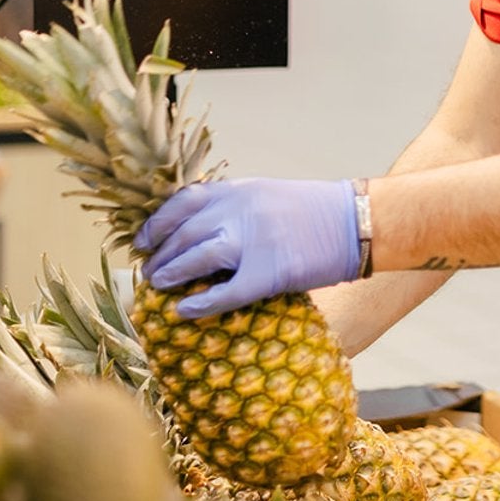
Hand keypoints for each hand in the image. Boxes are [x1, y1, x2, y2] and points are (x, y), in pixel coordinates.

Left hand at [135, 178, 359, 317]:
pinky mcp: (268, 273)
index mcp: (237, 189)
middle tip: (149, 272)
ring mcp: (253, 241)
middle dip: (159, 254)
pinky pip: (224, 293)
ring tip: (158, 286)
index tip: (142, 240)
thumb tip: (198, 231)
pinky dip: (199, 303)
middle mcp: (239, 210)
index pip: (182, 202)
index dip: (156, 223)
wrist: (357, 221)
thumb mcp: (267, 194)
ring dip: (171, 274)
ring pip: (195, 259)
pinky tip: (185, 311)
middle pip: (183, 234)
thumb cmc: (315, 210)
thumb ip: (233, 207)